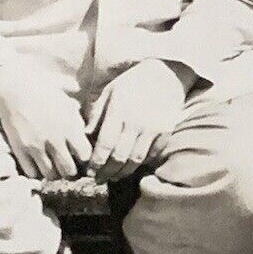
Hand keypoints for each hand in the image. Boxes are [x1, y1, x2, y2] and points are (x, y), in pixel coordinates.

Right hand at [0, 58, 89, 180]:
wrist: (14, 86)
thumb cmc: (42, 89)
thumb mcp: (67, 101)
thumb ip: (77, 117)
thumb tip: (86, 130)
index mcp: (70, 126)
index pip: (85, 156)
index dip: (84, 160)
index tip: (80, 158)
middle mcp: (55, 139)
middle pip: (69, 171)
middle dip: (70, 171)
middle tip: (67, 166)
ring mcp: (36, 146)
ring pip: (50, 175)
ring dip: (53, 173)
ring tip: (52, 166)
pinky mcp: (20, 149)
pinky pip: (31, 173)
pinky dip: (36, 172)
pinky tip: (37, 164)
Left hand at [86, 59, 189, 182]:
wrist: (166, 74)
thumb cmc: (133, 83)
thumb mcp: (110, 92)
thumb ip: (97, 114)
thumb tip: (85, 136)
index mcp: (119, 111)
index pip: (105, 145)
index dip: (96, 162)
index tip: (90, 172)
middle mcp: (136, 122)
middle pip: (119, 157)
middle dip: (107, 172)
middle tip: (99, 178)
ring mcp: (153, 129)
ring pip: (135, 160)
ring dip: (123, 172)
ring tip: (114, 176)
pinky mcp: (166, 133)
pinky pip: (151, 155)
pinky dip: (140, 164)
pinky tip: (131, 166)